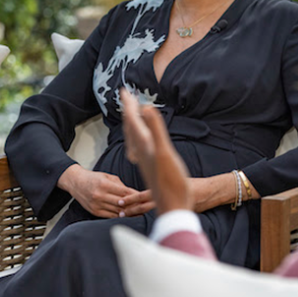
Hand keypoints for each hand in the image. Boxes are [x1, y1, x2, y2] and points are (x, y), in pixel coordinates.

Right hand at [57, 165, 141, 218]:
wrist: (76, 182)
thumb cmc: (93, 178)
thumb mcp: (108, 177)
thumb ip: (121, 185)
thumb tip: (134, 194)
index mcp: (104, 184)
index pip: (124, 192)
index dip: (135, 196)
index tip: (144, 198)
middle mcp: (99, 195)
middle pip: (122, 203)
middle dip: (134, 205)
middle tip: (144, 207)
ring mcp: (96, 204)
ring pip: (117, 211)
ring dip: (128, 212)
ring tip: (138, 212)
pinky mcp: (94, 211)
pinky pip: (110, 216)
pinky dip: (119, 216)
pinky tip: (126, 215)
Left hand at [120, 90, 192, 214]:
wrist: (173, 207)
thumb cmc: (172, 182)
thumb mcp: (164, 152)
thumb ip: (155, 129)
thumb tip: (145, 107)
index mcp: (144, 145)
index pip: (132, 120)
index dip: (129, 104)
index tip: (124, 89)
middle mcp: (141, 152)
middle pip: (130, 127)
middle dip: (128, 111)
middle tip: (126, 96)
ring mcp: (145, 160)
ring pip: (134, 138)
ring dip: (132, 123)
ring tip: (132, 114)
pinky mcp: (150, 167)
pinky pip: (139, 147)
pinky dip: (138, 138)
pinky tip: (141, 142)